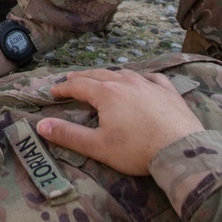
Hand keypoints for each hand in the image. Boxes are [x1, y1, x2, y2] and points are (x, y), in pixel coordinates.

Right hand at [36, 69, 203, 175]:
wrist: (181, 149)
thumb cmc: (137, 149)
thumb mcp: (98, 146)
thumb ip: (69, 135)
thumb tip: (41, 125)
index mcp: (106, 93)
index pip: (78, 85)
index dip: (63, 88)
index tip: (52, 92)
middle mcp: (126, 82)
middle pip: (98, 74)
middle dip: (82, 77)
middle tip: (70, 79)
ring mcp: (149, 84)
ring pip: (123, 72)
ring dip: (108, 74)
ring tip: (101, 77)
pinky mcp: (168, 90)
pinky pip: (150, 77)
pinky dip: (139, 77)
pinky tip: (141, 80)